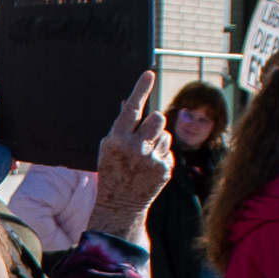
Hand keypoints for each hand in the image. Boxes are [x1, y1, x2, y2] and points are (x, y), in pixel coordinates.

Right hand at [84, 72, 170, 235]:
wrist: (120, 204)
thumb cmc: (114, 170)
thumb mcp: (110, 146)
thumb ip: (122, 125)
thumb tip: (129, 100)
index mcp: (117, 139)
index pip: (132, 108)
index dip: (140, 89)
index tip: (149, 73)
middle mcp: (134, 148)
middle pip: (157, 117)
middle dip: (154, 123)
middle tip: (144, 136)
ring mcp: (150, 159)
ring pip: (165, 134)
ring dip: (156, 141)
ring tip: (144, 157)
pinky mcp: (164, 169)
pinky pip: (168, 150)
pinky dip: (160, 156)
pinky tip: (149, 169)